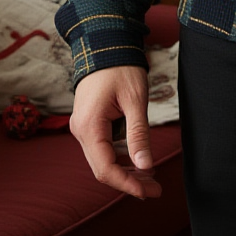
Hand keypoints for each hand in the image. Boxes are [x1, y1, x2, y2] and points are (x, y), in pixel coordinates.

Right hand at [69, 65, 160, 199]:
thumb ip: (138, 134)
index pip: (105, 169)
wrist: (105, 43)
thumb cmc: (121, 68)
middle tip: (155, 189)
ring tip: (151, 176)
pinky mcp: (88, 122)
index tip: (149, 192)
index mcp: (89, 126)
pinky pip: (102, 147)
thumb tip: (145, 165)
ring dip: (125, 170)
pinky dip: (119, 156)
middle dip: (129, 181)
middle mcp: (80, 130)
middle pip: (102, 168)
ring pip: (102, 159)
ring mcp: (82, 126)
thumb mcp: (135, 100)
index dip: (127, 184)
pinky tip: (138, 159)